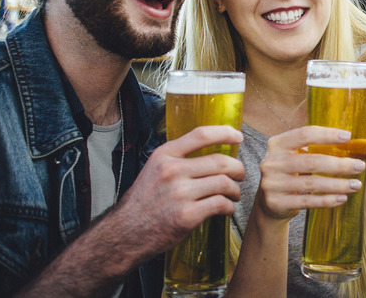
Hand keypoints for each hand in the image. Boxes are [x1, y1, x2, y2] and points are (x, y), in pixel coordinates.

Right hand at [113, 125, 245, 254]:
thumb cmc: (143, 202)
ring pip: (224, 183)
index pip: (201, 135)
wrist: (125, 233)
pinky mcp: (187, 215)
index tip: (238, 136)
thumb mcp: (154, 169)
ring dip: (235, 189)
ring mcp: (179, 193)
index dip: (225, 133)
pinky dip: (229, 206)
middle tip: (240, 175)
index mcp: (164, 155)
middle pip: (220, 161)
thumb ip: (177, 159)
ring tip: (233, 194)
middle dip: (237, 168)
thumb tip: (211, 153)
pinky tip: (226, 208)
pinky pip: (221, 204)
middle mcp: (172, 171)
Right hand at [256, 126, 365, 221]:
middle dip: (339, 164)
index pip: (304, 134)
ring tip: (355, 185)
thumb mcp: (295, 156)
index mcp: (277, 144)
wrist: (268, 202)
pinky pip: (307, 201)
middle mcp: (272, 162)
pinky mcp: (277, 203)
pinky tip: (342, 198)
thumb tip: (352, 145)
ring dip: (338, 184)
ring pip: (311, 184)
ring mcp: (272, 184)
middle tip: (360, 166)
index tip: (348, 137)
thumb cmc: (290, 172)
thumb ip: (315, 149)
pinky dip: (327, 200)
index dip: (327, 135)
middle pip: (312, 161)